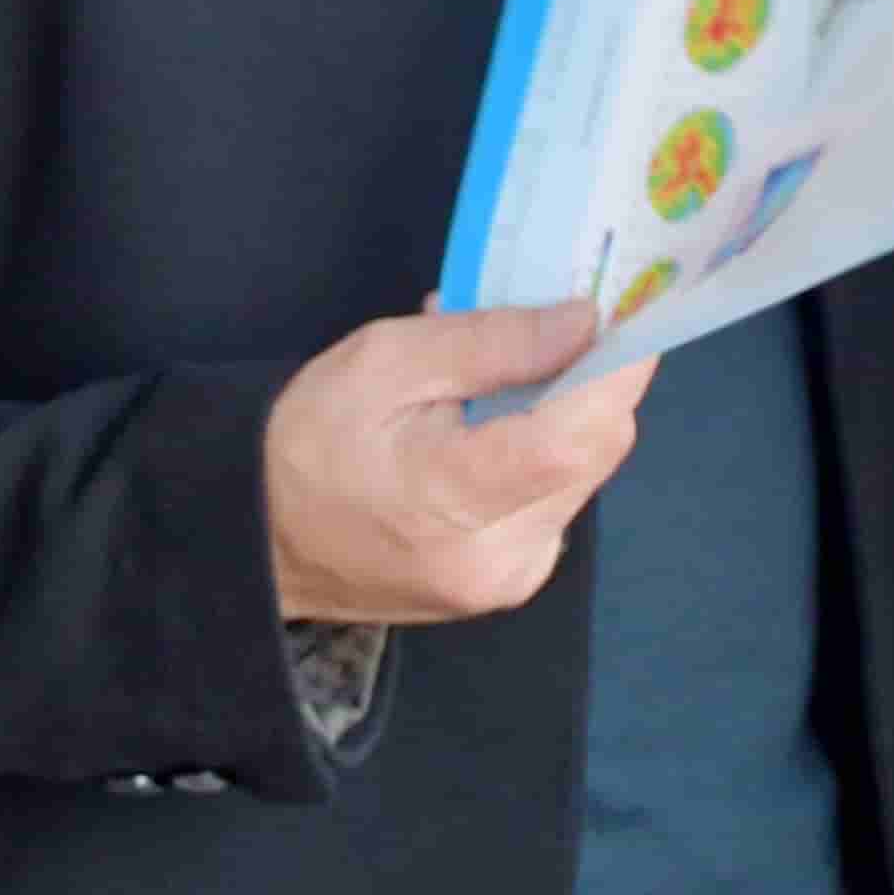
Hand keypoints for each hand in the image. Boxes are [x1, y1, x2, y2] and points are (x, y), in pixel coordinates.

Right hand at [264, 302, 648, 625]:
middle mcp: (499, 558)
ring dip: (570, 415)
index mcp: (455, 500)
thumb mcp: (385, 361)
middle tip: (562, 323)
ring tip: (511, 375)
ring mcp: (509, 580)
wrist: (264, 537)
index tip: (629, 311)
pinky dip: (547, 454)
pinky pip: (558, 501)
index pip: (578, 437)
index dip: (617, 369)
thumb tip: (585, 322)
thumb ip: (490, 342)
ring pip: (585, 474)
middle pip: (594, 452)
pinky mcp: (511, 583)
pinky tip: (499, 427)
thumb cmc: (311, 440)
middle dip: (593, 380)